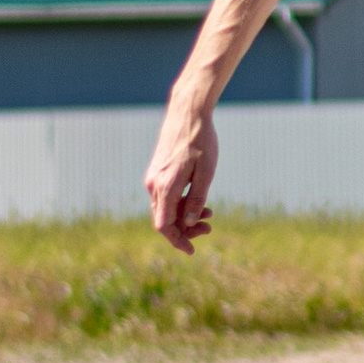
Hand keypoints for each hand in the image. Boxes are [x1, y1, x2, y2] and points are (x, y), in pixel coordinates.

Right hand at [146, 106, 219, 254]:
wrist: (188, 111)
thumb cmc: (200, 140)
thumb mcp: (206, 172)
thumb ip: (197, 199)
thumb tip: (189, 222)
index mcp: (165, 186)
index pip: (164, 225)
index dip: (177, 240)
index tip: (191, 250)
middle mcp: (154, 184)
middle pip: (164, 219)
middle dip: (185, 229)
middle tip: (209, 227)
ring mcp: (154, 177)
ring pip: (165, 207)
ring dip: (184, 216)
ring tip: (209, 215)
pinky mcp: (158, 171)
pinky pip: (166, 196)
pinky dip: (180, 203)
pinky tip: (198, 201)